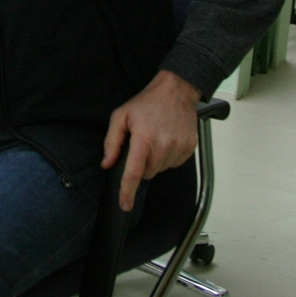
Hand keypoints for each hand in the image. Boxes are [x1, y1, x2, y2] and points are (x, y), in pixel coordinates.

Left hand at [101, 70, 200, 211]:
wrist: (176, 91)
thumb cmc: (147, 103)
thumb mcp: (121, 116)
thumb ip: (112, 142)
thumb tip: (107, 163)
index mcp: (144, 138)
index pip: (134, 172)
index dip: (127, 191)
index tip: (125, 205)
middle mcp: (163, 146)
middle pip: (147, 173)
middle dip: (141, 165)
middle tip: (142, 145)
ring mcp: (178, 148)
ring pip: (160, 170)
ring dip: (155, 161)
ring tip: (156, 138)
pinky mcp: (188, 149)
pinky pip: (173, 164)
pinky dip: (167, 157)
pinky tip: (166, 140)